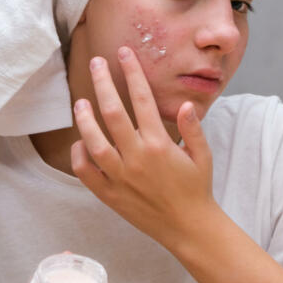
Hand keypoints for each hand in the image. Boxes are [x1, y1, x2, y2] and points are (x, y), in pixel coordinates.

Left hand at [70, 46, 215, 247]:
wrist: (189, 227)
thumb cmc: (197, 189)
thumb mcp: (202, 156)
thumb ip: (193, 128)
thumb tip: (185, 103)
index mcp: (160, 144)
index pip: (143, 100)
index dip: (132, 73)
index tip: (125, 54)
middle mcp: (137, 157)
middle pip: (112, 113)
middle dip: (103, 83)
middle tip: (96, 63)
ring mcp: (120, 177)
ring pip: (93, 141)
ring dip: (84, 118)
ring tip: (80, 101)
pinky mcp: (110, 195)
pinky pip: (86, 172)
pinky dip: (80, 155)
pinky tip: (81, 142)